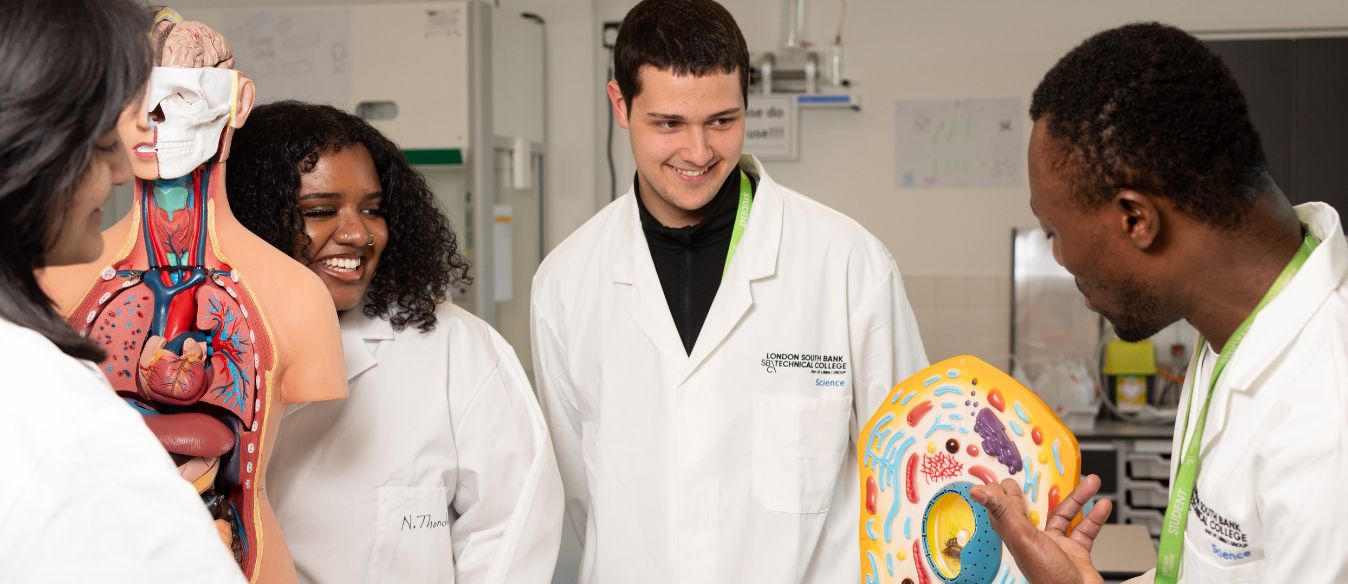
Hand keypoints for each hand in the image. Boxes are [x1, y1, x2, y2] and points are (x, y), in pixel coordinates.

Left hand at [970, 474, 1112, 583]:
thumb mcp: (1022, 537)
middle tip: (1042, 476)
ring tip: (1091, 482)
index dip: (1004, 495)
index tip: (1004, 481)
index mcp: (1017, 536)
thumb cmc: (1049, 577)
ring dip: (1079, 499)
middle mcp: (1035, 541)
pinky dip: (1095, 517)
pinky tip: (1102, 505)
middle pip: (1037, 511)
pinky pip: (1085, 530)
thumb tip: (977, 492)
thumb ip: (1003, 511)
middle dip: (1043, 492)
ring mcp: (1057, 547)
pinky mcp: (1076, 553)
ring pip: (1065, 516)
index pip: (1006, 511)